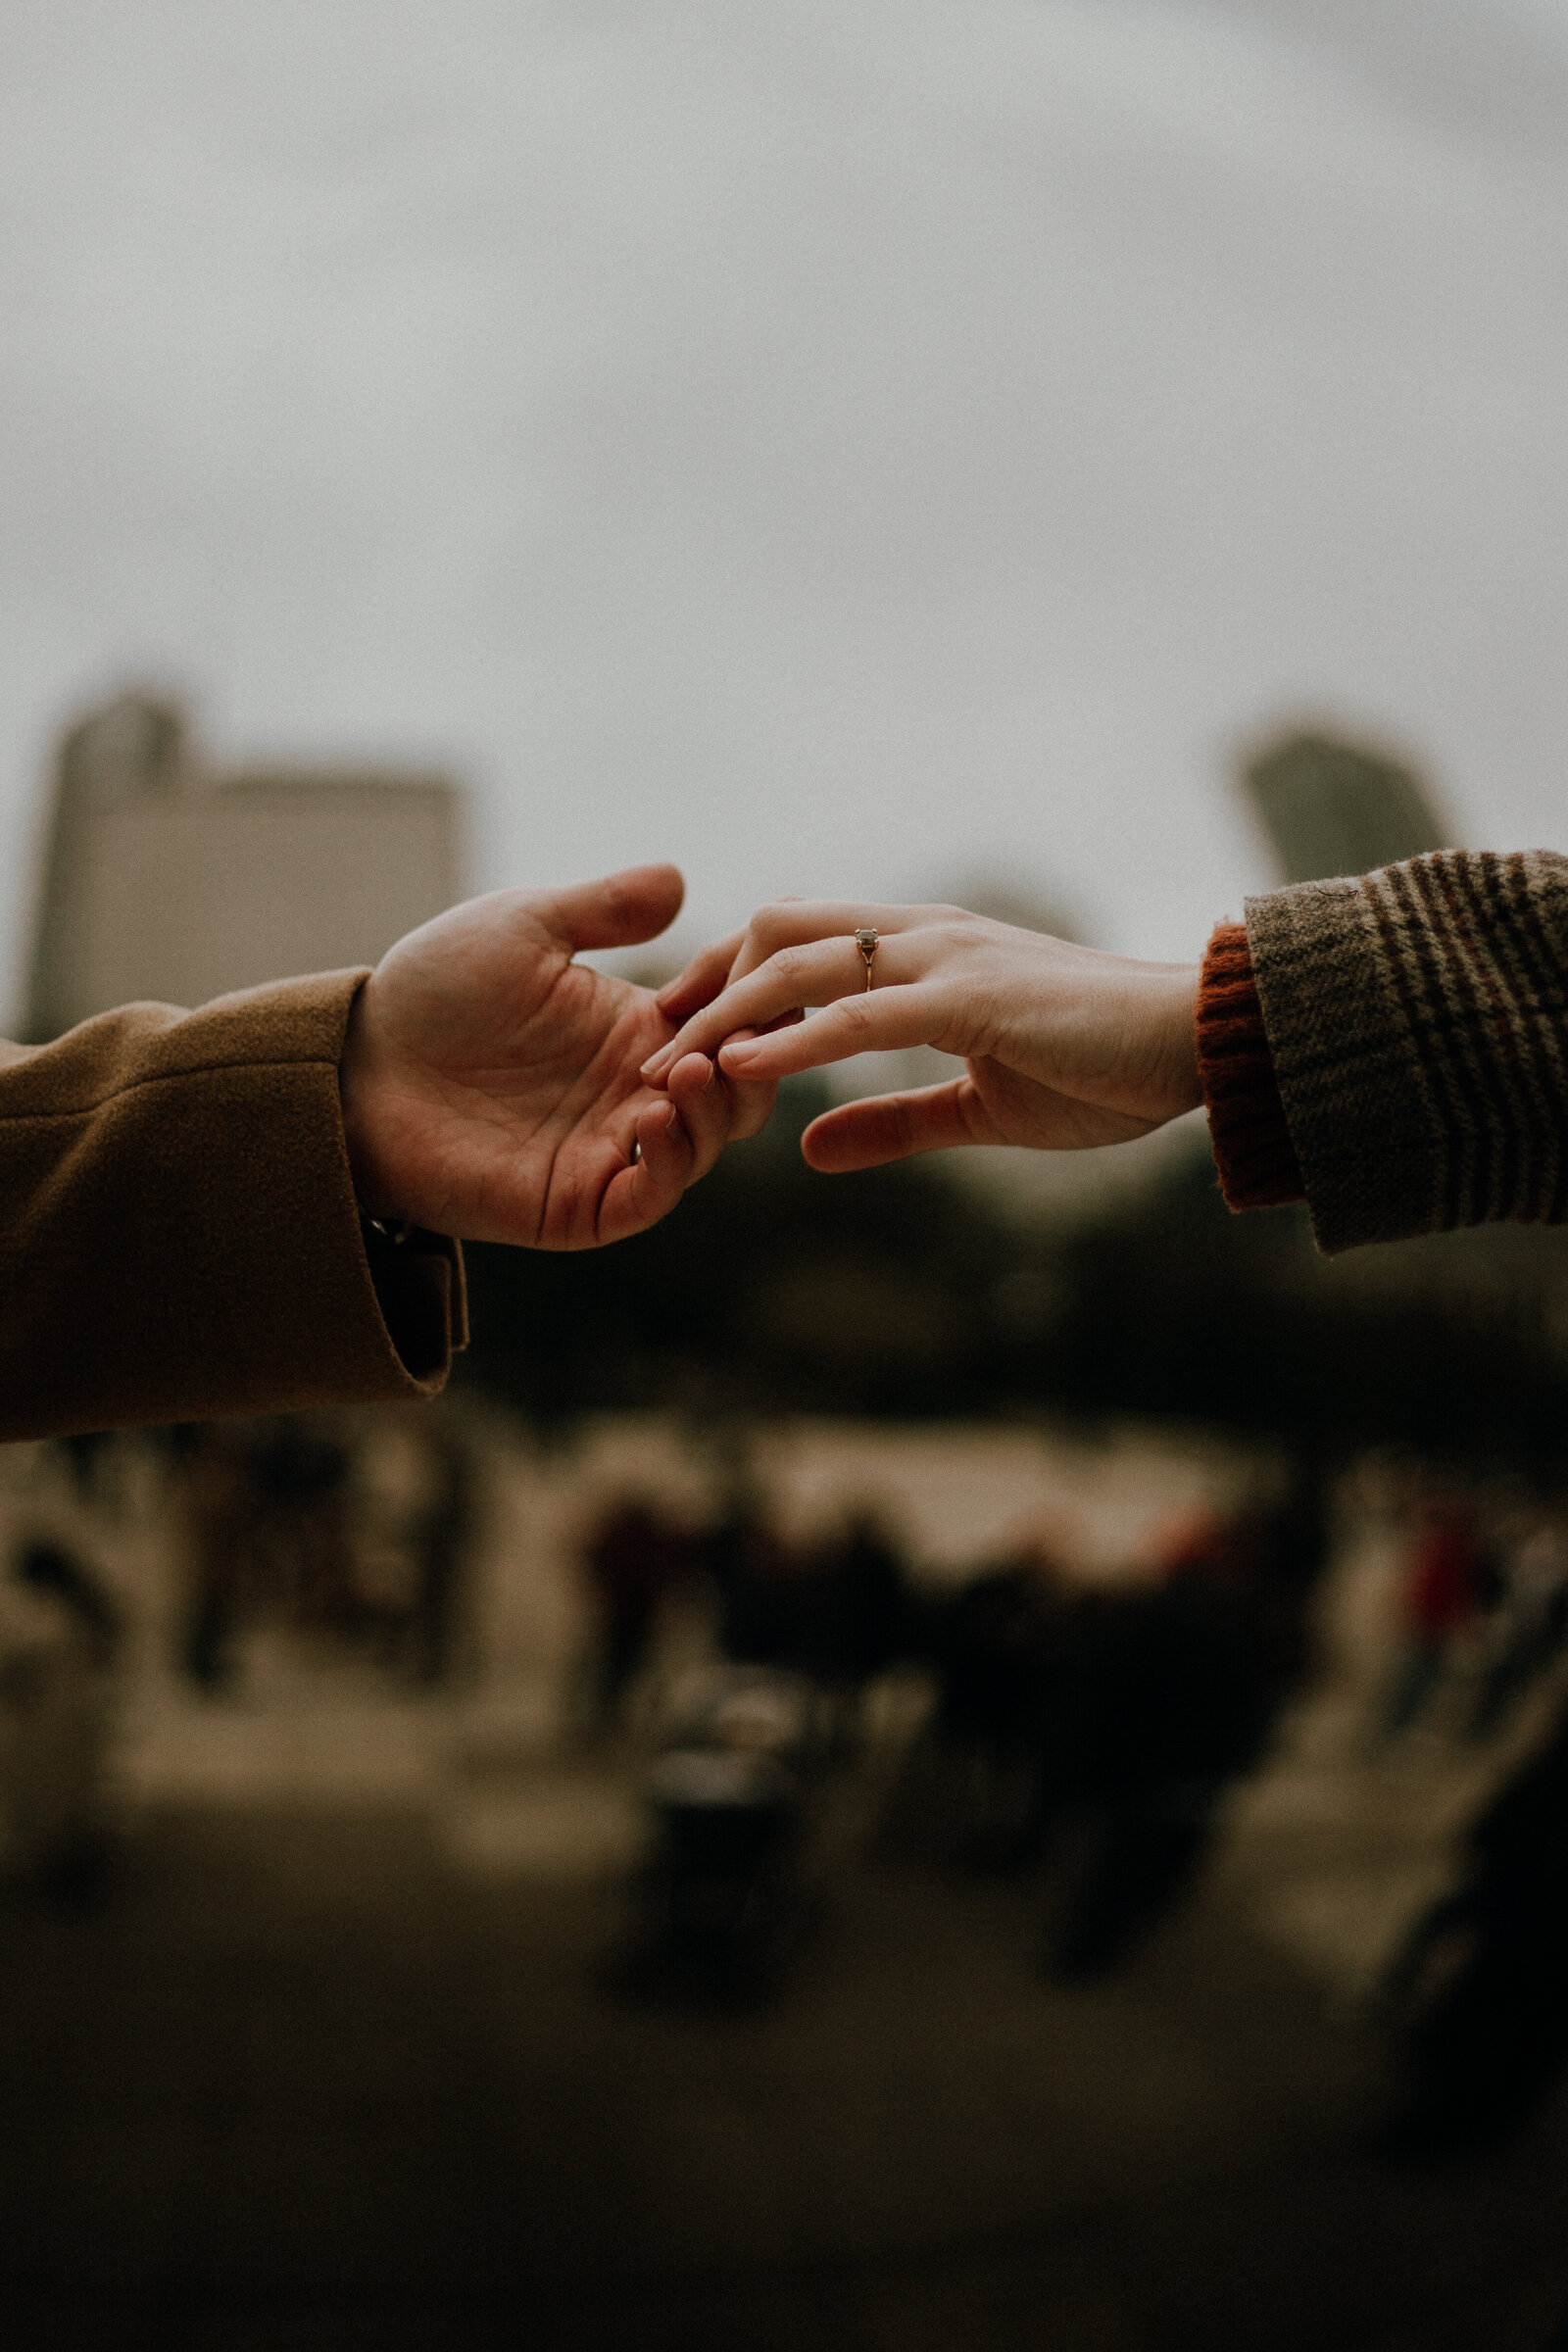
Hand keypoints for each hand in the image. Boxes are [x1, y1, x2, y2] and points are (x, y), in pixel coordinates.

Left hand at [339, 865, 776, 1246]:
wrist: (357, 1062)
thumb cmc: (434, 991)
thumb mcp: (524, 928)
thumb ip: (601, 908)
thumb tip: (678, 878)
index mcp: (638, 1029)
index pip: (732, 1021)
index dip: (754, 997)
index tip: (758, 967)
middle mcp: (635, 1093)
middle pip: (740, 1091)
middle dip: (754, 1062)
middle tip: (740, 1032)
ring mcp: (609, 1151)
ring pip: (706, 1144)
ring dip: (716, 1108)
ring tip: (692, 1065)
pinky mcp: (575, 1204)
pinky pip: (647, 1196)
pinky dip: (669, 1162)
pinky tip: (652, 1115)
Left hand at [641, 899, 1201, 1171]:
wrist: (1198, 1047)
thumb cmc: (1104, 1070)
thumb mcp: (978, 1110)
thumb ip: (892, 1122)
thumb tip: (808, 1149)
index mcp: (925, 953)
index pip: (800, 939)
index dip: (731, 980)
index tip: (678, 1035)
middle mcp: (924, 936)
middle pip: (779, 926)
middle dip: (708, 980)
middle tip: (654, 1047)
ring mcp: (945, 959)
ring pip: (803, 959)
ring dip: (726, 1012)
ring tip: (668, 1065)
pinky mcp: (970, 997)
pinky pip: (857, 1012)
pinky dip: (788, 1040)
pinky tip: (738, 1072)